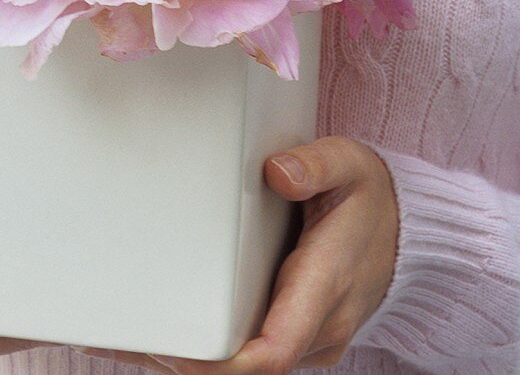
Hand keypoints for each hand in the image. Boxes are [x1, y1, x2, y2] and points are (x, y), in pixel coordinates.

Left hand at [83, 135, 398, 374]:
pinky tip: (154, 333)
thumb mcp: (353, 166)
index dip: (216, 362)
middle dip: (179, 363)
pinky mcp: (291, 335)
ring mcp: (304, 339)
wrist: (406, 232)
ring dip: (181, 361)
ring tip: (113, 337)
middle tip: (112, 338)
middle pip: (242, 371)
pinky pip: (244, 358)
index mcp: (326, 288)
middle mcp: (316, 329)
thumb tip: (276, 172)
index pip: (271, 352)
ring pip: (239, 370)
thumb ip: (318, 165)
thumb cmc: (373, 198)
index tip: (166, 349)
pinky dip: (198, 352)